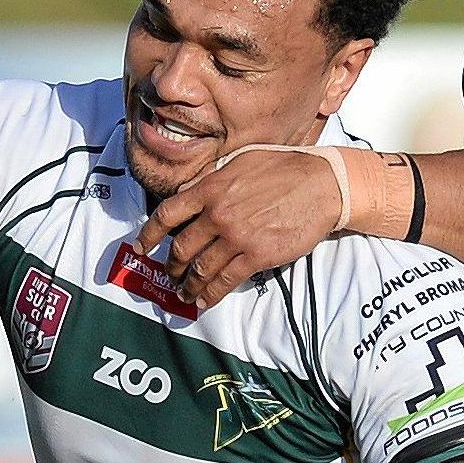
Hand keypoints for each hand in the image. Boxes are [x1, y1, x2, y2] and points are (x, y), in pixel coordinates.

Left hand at [137, 149, 341, 308]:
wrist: (321, 185)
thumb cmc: (283, 167)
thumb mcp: (241, 161)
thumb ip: (212, 178)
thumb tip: (191, 191)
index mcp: (211, 188)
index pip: (168, 213)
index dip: (150, 233)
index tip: (141, 246)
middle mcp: (218, 214)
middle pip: (182, 247)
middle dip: (171, 265)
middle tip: (170, 273)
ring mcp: (237, 237)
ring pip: (201, 269)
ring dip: (188, 285)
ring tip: (184, 293)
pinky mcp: (257, 255)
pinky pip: (226, 281)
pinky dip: (211, 295)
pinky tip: (204, 301)